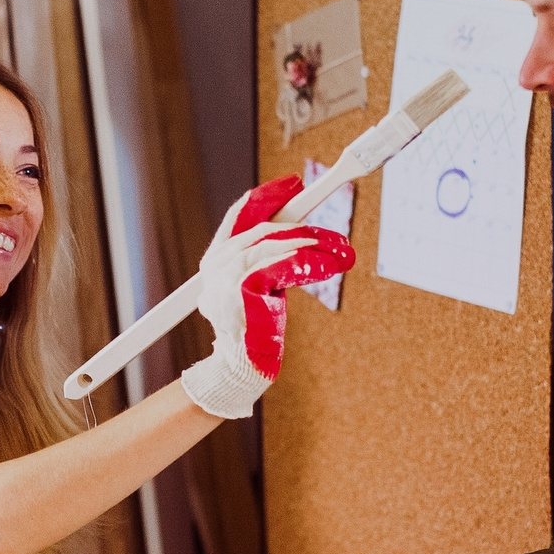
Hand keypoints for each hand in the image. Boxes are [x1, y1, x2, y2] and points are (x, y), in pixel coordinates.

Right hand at [180, 175, 355, 419]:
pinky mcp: (242, 292)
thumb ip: (266, 258)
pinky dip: (308, 263)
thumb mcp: (259, 286)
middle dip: (302, 225)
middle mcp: (215, 267)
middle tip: (332, 231)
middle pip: (262, 229)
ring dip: (311, 244)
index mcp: (215, 261)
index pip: (239, 216)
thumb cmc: (255, 329)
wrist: (242, 369)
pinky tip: (327, 264)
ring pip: (273, 245)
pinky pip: (281, 266)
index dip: (267, 197)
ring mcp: (225, 279)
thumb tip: (298, 233)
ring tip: (338, 248)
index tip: (295, 184)